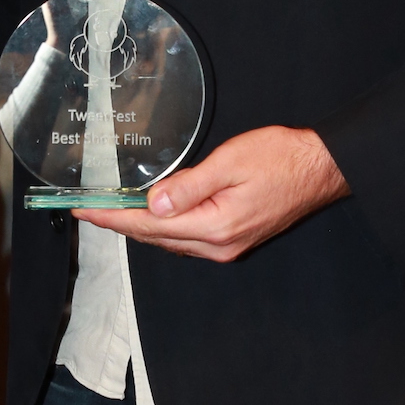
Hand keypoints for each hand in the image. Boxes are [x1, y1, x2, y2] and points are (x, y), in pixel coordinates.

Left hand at [75, 126, 347, 263]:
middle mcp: (218, 245)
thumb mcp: (230, 162)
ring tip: (109, 212)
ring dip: (139, 228)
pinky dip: (163, 228)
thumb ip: (189, 186)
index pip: (149, 225)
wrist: (321, 169)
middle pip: (155, 238)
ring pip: (170, 241)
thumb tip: (152, 204)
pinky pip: (187, 239)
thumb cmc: (281, 158)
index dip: (112, 218)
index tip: (84, 211)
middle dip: (119, 224)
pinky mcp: (233, 240)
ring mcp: (227, 246)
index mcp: (215, 226)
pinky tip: (150, 216)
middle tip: (87, 211)